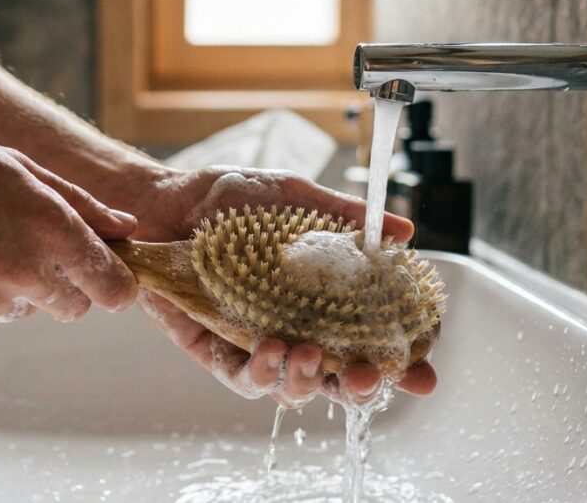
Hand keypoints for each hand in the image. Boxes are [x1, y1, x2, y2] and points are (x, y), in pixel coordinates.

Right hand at [0, 123, 138, 326]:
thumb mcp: (19, 168)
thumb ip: (81, 204)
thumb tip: (125, 228)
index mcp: (49, 228)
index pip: (113, 287)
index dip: (116, 284)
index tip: (109, 278)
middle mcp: (22, 271)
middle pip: (74, 308)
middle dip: (67, 285)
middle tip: (32, 248)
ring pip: (24, 308)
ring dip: (14, 286)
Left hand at [123, 166, 437, 405]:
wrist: (163, 199)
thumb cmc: (227, 199)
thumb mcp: (292, 198)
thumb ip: (344, 215)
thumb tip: (404, 232)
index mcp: (320, 299)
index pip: (367, 341)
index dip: (397, 363)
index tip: (422, 372)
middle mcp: (293, 327)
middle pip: (336, 378)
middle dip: (359, 388)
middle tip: (368, 376)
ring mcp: (255, 342)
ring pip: (292, 389)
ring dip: (309, 380)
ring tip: (308, 353)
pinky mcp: (214, 350)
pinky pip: (243, 379)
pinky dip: (262, 371)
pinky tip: (271, 349)